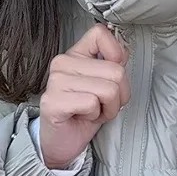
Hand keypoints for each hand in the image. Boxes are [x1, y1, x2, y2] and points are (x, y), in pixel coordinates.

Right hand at [38, 24, 130, 168]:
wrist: (63, 143)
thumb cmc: (85, 113)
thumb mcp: (104, 84)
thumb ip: (112, 64)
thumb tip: (123, 51)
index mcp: (75, 54)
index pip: (100, 33)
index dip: (117, 55)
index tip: (112, 76)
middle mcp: (62, 63)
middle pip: (116, 70)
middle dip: (119, 95)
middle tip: (103, 105)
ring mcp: (55, 82)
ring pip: (108, 89)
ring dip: (109, 108)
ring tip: (94, 112)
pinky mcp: (53, 102)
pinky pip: (92, 103)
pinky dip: (96, 115)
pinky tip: (83, 117)